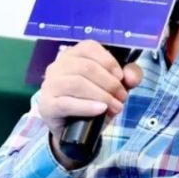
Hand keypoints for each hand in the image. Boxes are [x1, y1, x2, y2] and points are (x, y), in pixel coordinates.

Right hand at [37, 41, 142, 168]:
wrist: (73, 130)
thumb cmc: (92, 101)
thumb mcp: (114, 86)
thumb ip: (129, 76)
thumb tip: (131, 77)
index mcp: (72, 55)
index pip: (89, 47)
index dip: (108, 61)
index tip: (121, 77)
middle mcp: (58, 65)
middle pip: (86, 67)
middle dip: (109, 83)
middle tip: (122, 97)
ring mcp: (50, 85)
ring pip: (77, 83)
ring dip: (102, 95)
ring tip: (115, 107)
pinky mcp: (47, 105)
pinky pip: (67, 103)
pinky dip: (87, 106)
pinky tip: (101, 110)